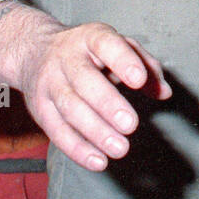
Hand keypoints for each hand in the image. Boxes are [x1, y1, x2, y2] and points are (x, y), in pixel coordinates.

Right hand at [16, 21, 171, 171]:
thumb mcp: (117, 47)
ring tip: (120, 148)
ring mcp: (50, 83)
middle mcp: (67, 58)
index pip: (106, 44)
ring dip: (95, 131)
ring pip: (70, 108)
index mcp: (91, 38)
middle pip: (84, 80)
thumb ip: (146, 65)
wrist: (34, 51)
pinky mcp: (40, 108)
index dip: (123, 61)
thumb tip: (164, 92)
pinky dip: (78, 149)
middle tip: (131, 124)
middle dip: (107, 104)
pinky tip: (99, 161)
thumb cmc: (89, 52)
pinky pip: (57, 131)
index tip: (139, 79)